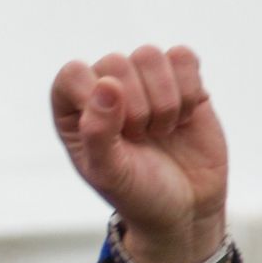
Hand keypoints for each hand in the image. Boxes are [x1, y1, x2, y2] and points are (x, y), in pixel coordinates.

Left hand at [52, 46, 227, 262]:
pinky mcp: (179, 78)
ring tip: (160, 131)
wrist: (185, 207)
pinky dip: (189, 91)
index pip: (73, 74)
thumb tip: (107, 83)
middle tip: (140, 140)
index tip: (116, 135)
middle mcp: (103, 86)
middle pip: (116, 63)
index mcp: (72, 106)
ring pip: (149, 55)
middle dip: (136, 109)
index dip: (98, 101)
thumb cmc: (137, 192)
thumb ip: (98, 131)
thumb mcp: (108, 174)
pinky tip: (183, 118)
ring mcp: (142, 79)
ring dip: (163, 102)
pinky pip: (183, 57)